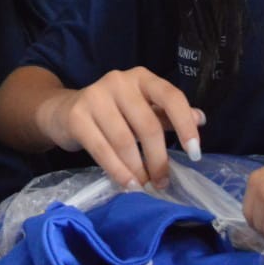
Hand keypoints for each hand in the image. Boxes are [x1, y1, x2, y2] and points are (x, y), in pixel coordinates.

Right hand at [36, 67, 204, 188]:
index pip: (170, 97)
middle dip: (158, 159)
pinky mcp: (77, 116)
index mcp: (141, 77)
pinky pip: (102, 150)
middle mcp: (119, 81)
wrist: (63, 111)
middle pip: (148, 125)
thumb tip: (200, 119)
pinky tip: (128, 185)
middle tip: (162, 182)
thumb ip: (167, 114)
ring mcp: (95, 97)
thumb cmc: (111, 112)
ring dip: (138, 169)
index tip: (195, 154)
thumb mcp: (141, 108)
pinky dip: (118, 171)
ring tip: (144, 187)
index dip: (185, 126)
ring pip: (125, 141)